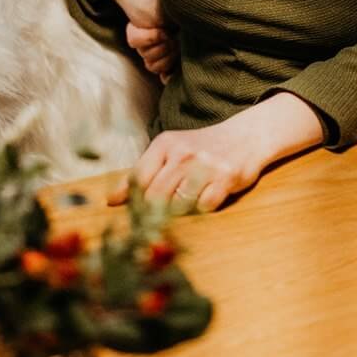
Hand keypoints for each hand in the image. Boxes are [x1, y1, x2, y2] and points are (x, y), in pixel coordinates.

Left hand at [116, 94, 323, 213]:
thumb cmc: (201, 149)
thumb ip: (141, 174)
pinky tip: (205, 200)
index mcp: (164, 144)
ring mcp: (204, 165)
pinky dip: (202, 209)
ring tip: (185, 205)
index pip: (138, 178)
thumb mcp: (169, 152)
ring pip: (179, 203)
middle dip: (154, 212)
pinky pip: (204, 206)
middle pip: (156, 195)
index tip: (132, 216)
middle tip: (159, 220)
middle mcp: (183, 153)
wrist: (245, 137)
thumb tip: (111, 200)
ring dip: (179, 212)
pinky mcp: (225, 178)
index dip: (132, 201)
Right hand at [129, 0, 177, 79]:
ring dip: (166, 59)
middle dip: (161, 48)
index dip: (149, 37)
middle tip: (174, 38)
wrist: (181, 11)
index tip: (165, 30)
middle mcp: (148, 41)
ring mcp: (156, 53)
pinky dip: (168, 73)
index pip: (135, 39)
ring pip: (153, 66)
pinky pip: (161, 75)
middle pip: (145, 56)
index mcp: (143, 25)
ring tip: (178, 47)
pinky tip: (178, 66)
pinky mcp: (167, 64)